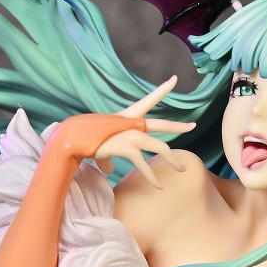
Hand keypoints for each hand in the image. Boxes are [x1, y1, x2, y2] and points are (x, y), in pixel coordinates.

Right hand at [56, 76, 195, 186]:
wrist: (74, 137)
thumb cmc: (84, 139)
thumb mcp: (100, 145)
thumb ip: (108, 157)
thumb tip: (109, 169)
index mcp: (127, 116)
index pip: (148, 100)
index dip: (162, 90)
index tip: (174, 79)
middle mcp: (132, 123)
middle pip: (161, 124)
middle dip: (178, 126)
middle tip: (192, 126)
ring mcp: (131, 134)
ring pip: (160, 147)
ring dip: (172, 159)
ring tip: (181, 169)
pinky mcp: (127, 148)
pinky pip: (143, 165)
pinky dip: (151, 178)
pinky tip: (158, 186)